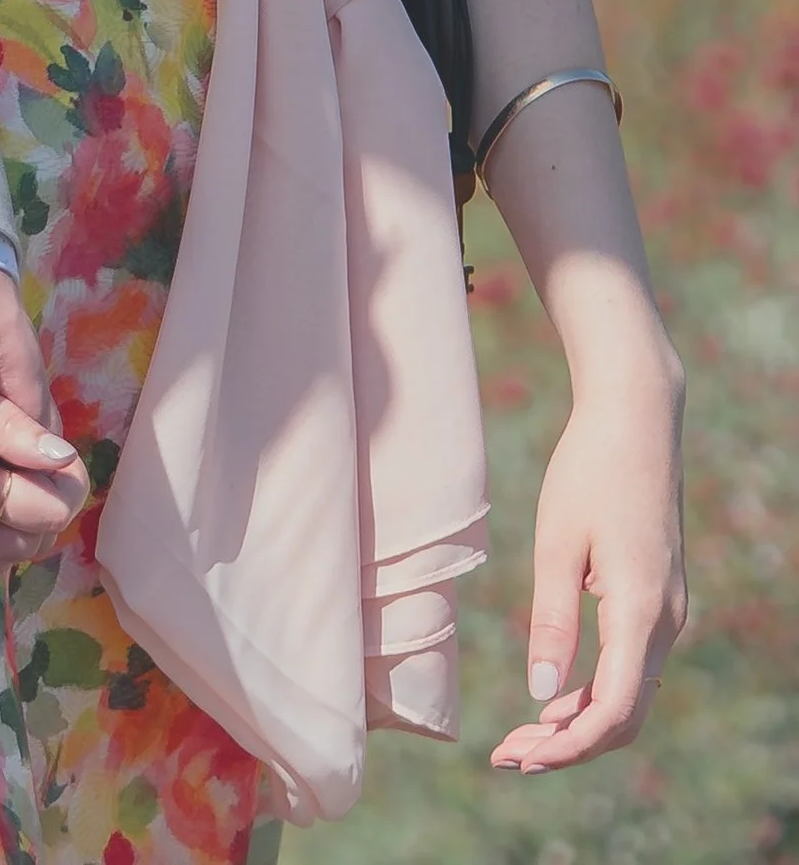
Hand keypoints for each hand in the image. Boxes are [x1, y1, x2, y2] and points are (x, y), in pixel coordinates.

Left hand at [488, 332, 686, 772]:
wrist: (636, 419)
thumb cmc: (589, 470)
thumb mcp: (558, 542)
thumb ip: (552, 619)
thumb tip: (542, 693)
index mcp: (639, 611)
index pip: (611, 712)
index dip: (565, 746)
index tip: (516, 757)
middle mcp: (664, 621)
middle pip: (624, 716)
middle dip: (568, 744)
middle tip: (508, 754)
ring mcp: (667, 611)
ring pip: (629, 695)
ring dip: (580, 722)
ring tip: (521, 734)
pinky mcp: (657, 599)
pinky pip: (631, 666)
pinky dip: (594, 692)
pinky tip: (554, 696)